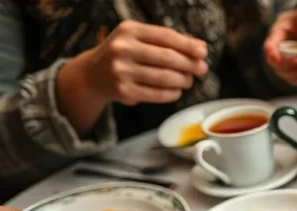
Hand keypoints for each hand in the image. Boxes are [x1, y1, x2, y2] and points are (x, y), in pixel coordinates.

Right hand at [57, 21, 206, 133]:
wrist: (93, 74)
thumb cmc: (124, 54)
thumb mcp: (139, 38)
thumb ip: (168, 41)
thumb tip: (201, 49)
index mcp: (128, 30)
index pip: (165, 36)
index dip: (188, 45)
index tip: (203, 53)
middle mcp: (123, 49)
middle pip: (167, 58)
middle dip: (189, 65)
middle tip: (201, 69)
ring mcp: (121, 71)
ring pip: (164, 78)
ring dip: (183, 81)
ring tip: (188, 80)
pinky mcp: (124, 91)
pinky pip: (157, 94)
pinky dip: (172, 94)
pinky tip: (176, 91)